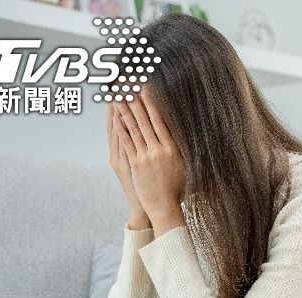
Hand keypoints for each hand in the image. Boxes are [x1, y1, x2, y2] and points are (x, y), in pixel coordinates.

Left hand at [112, 90, 185, 231]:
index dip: (152, 103)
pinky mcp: (135, 165)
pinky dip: (121, 130)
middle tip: (128, 85)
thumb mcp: (184, 167)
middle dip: (136, 101)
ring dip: (125, 111)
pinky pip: (127, 143)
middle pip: (145, 121)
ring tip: (119, 96)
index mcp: (172, 149)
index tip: (146, 89)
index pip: (160, 121)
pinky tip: (116, 119)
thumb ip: (180, 150)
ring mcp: (146, 157)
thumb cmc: (177, 189)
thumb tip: (181, 135)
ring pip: (134, 129)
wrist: (165, 208)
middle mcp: (159, 150)